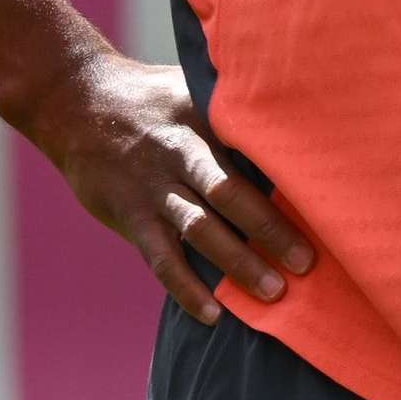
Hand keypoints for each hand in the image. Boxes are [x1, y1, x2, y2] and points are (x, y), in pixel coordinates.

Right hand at [22, 47, 310, 325]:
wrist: (72, 101)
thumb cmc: (151, 98)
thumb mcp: (192, 87)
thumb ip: (236, 111)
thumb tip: (304, 133)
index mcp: (202, 116)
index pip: (251, 145)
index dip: (287, 172)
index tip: (328, 200)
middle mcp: (178, 150)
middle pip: (228, 191)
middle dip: (270, 229)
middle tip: (307, 263)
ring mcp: (151, 185)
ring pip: (198, 228)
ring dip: (237, 262)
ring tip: (273, 292)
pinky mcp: (129, 213)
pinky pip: (160, 258)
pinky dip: (185, 288)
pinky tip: (212, 313)